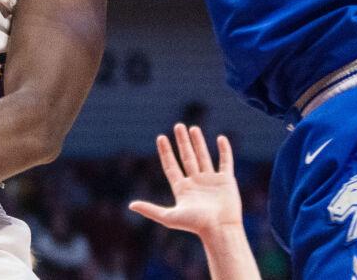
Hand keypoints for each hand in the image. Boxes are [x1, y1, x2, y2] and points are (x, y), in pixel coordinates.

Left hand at [129, 124, 244, 238]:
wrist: (219, 229)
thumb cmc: (195, 225)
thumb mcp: (169, 217)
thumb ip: (150, 210)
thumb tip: (130, 206)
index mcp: (182, 189)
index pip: (171, 166)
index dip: (166, 152)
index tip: (161, 137)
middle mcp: (196, 183)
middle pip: (187, 158)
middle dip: (182, 142)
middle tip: (178, 125)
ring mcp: (211, 181)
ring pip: (203, 157)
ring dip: (199, 142)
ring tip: (193, 128)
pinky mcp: (226, 181)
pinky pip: (225, 162)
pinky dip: (224, 151)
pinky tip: (221, 138)